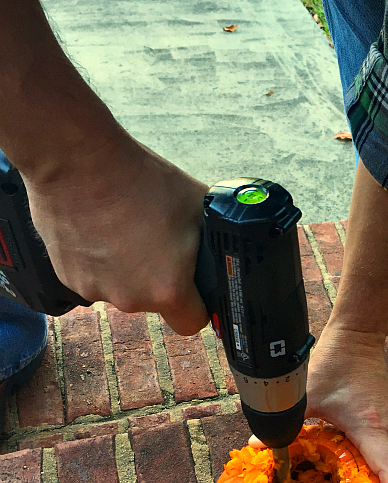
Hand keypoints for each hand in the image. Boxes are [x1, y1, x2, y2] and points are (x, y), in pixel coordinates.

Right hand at [23, 136, 209, 334]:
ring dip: (128, 269)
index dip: (197, 306)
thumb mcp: (197, 205)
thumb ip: (212, 237)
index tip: (195, 289)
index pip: (191, 322)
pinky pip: (94, 277)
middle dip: (161, 279)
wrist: (79, 160)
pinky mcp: (68, 278)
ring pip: (123, 289)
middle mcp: (131, 299)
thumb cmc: (140, 180)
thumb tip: (224, 243)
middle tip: (157, 242)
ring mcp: (96, 291)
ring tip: (126, 229)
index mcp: (168, 289)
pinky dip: (100, 260)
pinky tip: (101, 229)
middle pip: (156, 302)